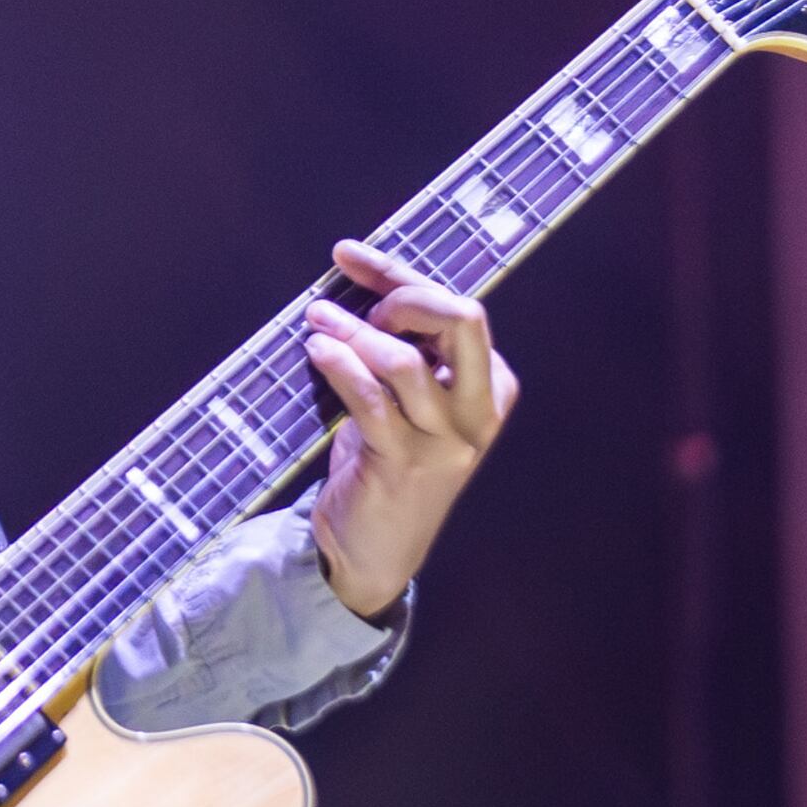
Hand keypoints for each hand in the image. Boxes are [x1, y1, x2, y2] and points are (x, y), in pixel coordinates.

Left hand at [302, 239, 516, 620]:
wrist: (371, 551)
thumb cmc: (383, 462)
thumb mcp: (403, 403)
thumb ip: (400, 351)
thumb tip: (358, 285)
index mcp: (489, 386)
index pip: (455, 309)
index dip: (399, 275)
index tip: (348, 255)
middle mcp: (479, 411)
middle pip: (462, 320)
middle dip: (405, 294)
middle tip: (356, 305)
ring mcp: (447, 441)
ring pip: (406, 360)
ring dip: (354, 331)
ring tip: (316, 324)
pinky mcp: (405, 464)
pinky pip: (372, 400)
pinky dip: (341, 366)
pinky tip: (317, 352)